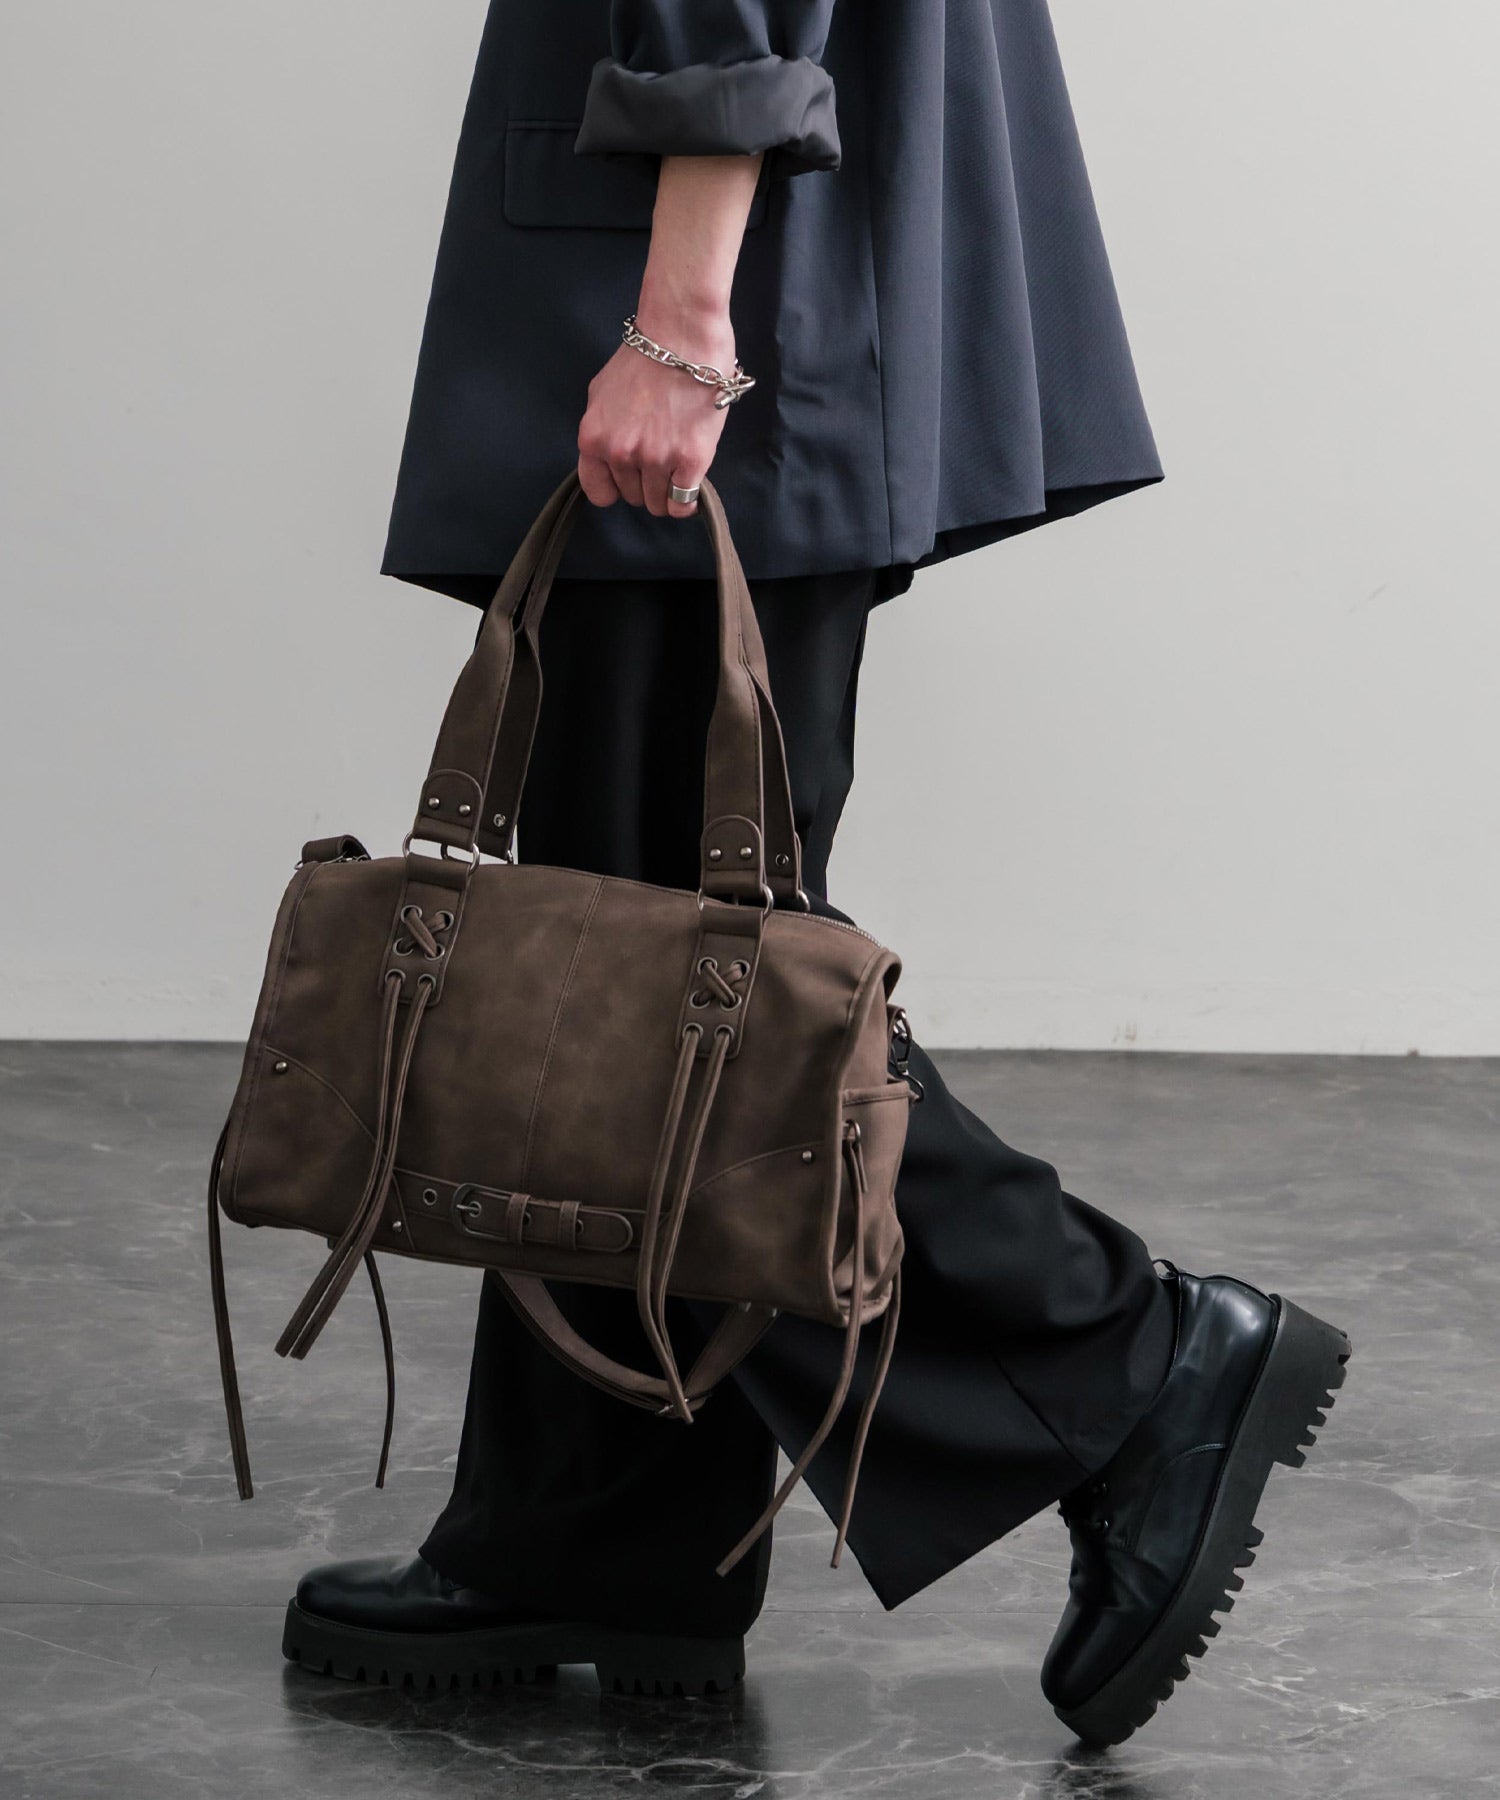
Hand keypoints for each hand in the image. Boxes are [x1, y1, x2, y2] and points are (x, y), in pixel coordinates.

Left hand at [576, 305, 735, 518]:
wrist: (681, 334)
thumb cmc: (646, 356)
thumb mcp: (603, 393)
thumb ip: (603, 429)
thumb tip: (611, 455)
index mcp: (594, 437)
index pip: (599, 492)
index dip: (616, 488)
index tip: (629, 478)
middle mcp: (621, 452)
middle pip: (633, 497)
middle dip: (645, 484)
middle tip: (660, 460)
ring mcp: (656, 458)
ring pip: (659, 504)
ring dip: (667, 490)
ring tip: (677, 466)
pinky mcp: (690, 459)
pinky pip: (682, 502)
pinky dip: (687, 501)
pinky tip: (690, 485)